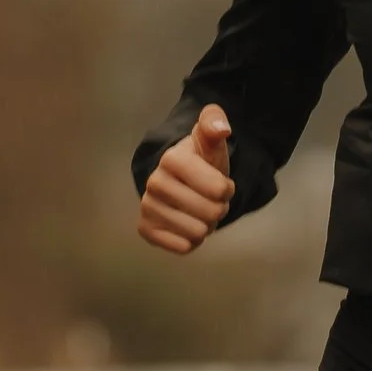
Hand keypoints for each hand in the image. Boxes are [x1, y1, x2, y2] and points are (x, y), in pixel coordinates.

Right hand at [137, 105, 234, 256]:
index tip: (220, 183)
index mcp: (172, 159)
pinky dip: (191, 241)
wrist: (181, 181)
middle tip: (209, 200)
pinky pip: (182, 247)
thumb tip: (220, 128)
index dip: (226, 190)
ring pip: (197, 232)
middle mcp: (154, 183)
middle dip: (217, 209)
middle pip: (210, 213)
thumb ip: (215, 123)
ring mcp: (147, 206)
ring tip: (198, 212)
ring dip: (205, 225)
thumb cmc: (201, 162)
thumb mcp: (210, 140)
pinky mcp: (145, 228)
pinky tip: (186, 225)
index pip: (218, 189)